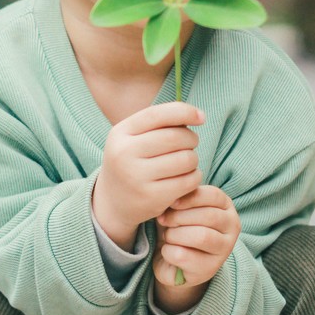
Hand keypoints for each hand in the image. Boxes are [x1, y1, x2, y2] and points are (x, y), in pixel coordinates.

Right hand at [92, 102, 204, 250]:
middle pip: (175, 137)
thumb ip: (159, 124)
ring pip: (186, 159)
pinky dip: (194, 177)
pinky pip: (188, 181)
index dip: (184, 112)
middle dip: (191, 139)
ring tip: (186, 162)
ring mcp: (137, 177)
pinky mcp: (152, 197)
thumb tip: (197, 115)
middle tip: (191, 144)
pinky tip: (187, 178)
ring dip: (194, 159)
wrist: (113, 203)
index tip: (201, 117)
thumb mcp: (133, 138)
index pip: (157, 114)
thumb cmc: (132, 162)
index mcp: (120, 133)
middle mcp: (125, 153)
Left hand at [152, 185, 240, 313]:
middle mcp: (232, 227)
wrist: (173, 260)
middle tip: (163, 221)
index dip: (190, 198)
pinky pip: (185, 256)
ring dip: (175, 234)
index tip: (171, 203)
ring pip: (201, 237)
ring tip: (167, 236)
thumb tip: (171, 198)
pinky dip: (169, 251)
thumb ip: (181, 199)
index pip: (213, 195)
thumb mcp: (180, 209)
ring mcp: (224, 250)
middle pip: (209, 216)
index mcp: (226, 206)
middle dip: (179, 217)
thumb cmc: (179, 226)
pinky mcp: (209, 269)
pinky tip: (167, 251)